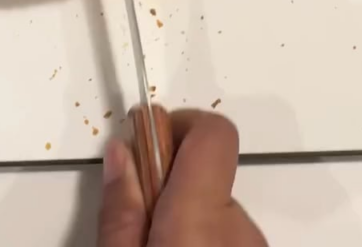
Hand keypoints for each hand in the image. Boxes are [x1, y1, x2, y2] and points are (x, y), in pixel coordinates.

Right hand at [98, 110, 267, 246]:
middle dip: (171, 186)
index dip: (176, 126)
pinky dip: (206, 241)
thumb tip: (122, 155)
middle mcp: (241, 230)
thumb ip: (121, 211)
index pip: (212, 133)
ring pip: (218, 210)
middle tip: (138, 218)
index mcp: (201, 218)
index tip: (145, 143)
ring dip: (188, 220)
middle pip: (207, 175)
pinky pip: (231, 237)